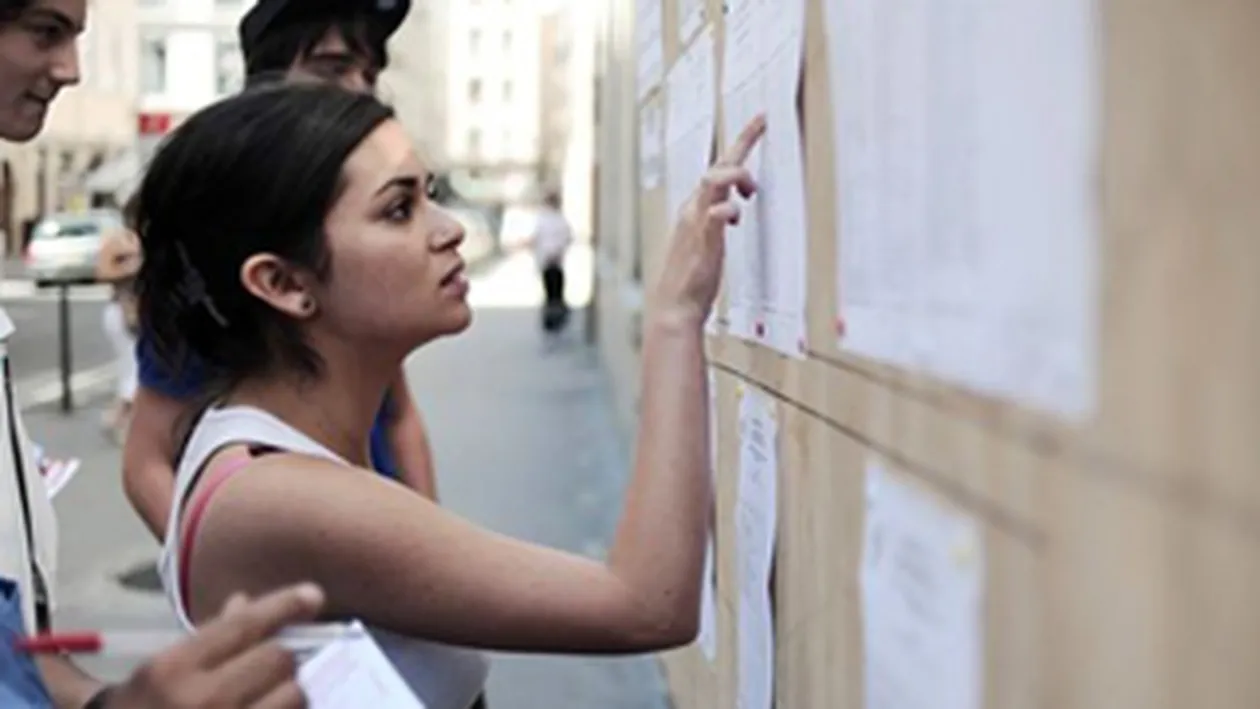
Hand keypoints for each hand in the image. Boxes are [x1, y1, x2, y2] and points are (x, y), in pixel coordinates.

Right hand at [104, 583, 324, 708]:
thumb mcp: (163, 670)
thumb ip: (211, 637)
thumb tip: (248, 602)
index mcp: (173, 669)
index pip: (245, 625)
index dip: (284, 605)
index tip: (313, 595)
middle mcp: (202, 701)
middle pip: (279, 658)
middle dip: (282, 657)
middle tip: (271, 666)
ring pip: (295, 696)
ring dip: (291, 692)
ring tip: (271, 696)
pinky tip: (269, 706)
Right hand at [651, 114, 766, 325]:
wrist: (675, 306)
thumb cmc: (692, 279)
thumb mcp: (707, 241)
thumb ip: (716, 220)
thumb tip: (728, 209)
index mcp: (696, 207)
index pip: (719, 167)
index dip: (740, 142)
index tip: (759, 121)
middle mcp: (694, 209)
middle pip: (718, 165)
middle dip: (742, 141)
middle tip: (762, 122)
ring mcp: (696, 223)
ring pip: (713, 180)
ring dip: (736, 176)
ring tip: (750, 191)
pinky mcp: (703, 240)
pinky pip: (715, 214)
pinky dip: (728, 210)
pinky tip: (736, 217)